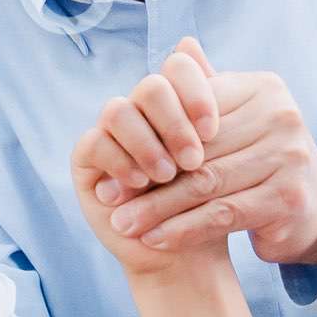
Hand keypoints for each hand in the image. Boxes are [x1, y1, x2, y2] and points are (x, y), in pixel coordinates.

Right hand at [70, 63, 228, 281]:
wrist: (188, 250)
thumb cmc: (213, 201)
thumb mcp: (228, 158)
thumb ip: (228, 115)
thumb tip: (230, 67)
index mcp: (174, 100)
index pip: (178, 67)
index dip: (195, 93)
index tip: (212, 130)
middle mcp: (139, 109)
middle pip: (151, 86)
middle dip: (174, 122)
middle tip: (193, 159)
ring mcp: (109, 130)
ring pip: (118, 110)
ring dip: (146, 144)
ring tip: (167, 175)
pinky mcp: (86, 158)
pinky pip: (95, 142)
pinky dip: (121, 161)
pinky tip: (141, 183)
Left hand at [89, 38, 316, 268]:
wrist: (309, 201)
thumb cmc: (258, 154)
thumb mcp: (234, 116)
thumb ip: (205, 86)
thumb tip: (180, 46)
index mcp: (264, 88)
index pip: (193, 113)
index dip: (149, 139)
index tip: (112, 164)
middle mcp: (282, 116)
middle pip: (197, 151)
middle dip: (148, 180)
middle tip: (109, 198)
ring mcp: (290, 157)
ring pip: (206, 186)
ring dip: (159, 210)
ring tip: (125, 224)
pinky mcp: (289, 198)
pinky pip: (223, 215)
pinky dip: (185, 229)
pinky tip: (157, 239)